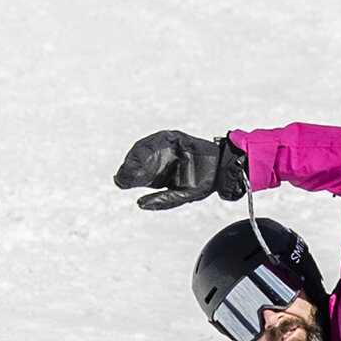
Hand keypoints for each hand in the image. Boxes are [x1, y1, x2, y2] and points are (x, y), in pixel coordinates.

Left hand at [114, 130, 247, 210]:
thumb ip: (162, 200)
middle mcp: (161, 158)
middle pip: (139, 160)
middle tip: (120, 176)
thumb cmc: (202, 183)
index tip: (119, 181)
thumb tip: (140, 204)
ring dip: (135, 157)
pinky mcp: (174, 137)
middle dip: (129, 168)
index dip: (128, 176)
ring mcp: (167, 146)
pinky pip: (158, 139)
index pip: (139, 173)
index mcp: (160, 173)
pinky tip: (141, 155)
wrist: (220, 170)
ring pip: (145, 149)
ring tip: (128, 167)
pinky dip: (149, 146)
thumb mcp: (180, 195)